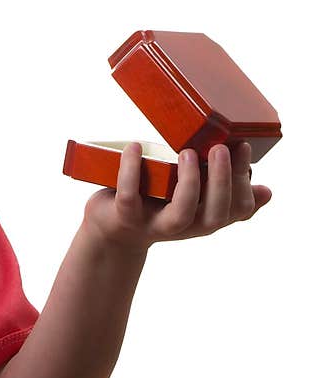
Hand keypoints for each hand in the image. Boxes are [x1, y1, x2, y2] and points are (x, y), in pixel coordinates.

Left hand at [82, 141, 272, 251]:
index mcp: (205, 218)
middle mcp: (185, 226)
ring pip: (181, 213)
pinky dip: (131, 170)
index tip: (243, 147)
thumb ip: (224, 194)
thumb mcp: (193, 201)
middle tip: (221, 148)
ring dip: (189, 182)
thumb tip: (266, 191)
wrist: (112, 230)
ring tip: (187, 151)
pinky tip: (135, 146)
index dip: (245, 182)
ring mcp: (155, 224)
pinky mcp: (125, 217)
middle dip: (222, 180)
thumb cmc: (157, 205)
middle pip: (215, 215)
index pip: (238, 209)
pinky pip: (130, 196)